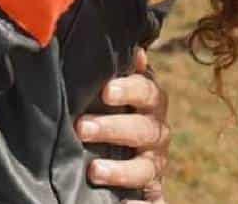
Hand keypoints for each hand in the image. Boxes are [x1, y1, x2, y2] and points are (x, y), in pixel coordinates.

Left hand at [76, 48, 170, 202]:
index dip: (129, 89)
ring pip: (145, 168)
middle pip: (143, 129)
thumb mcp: (113, 87)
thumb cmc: (110, 106)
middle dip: (113, 128)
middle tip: (82, 128)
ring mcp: (154, 164)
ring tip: (94, 171)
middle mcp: (155, 132)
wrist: (124, 150)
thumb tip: (134, 49)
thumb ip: (116, 69)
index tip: (105, 91)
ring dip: (121, 170)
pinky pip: (152, 202)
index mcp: (149, 102)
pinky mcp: (152, 192)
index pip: (147, 91)